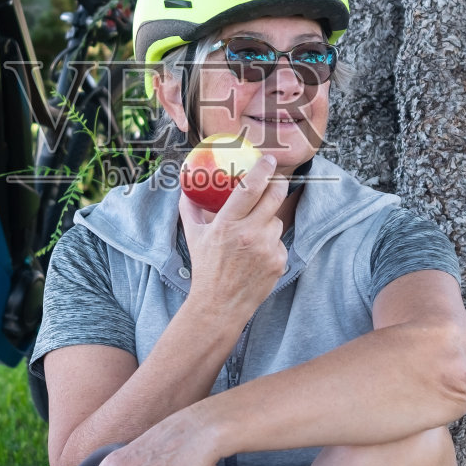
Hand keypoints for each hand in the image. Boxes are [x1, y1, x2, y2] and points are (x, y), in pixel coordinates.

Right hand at [179, 153, 287, 320]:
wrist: (220, 305)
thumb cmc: (205, 269)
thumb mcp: (193, 236)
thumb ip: (190, 209)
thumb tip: (186, 188)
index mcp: (227, 225)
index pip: (250, 188)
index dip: (263, 169)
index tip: (268, 159)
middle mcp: (250, 234)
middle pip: (275, 197)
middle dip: (278, 183)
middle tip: (276, 180)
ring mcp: (267, 248)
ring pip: (277, 221)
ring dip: (269, 220)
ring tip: (253, 233)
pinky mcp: (279, 262)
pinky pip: (279, 242)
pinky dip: (271, 244)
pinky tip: (257, 255)